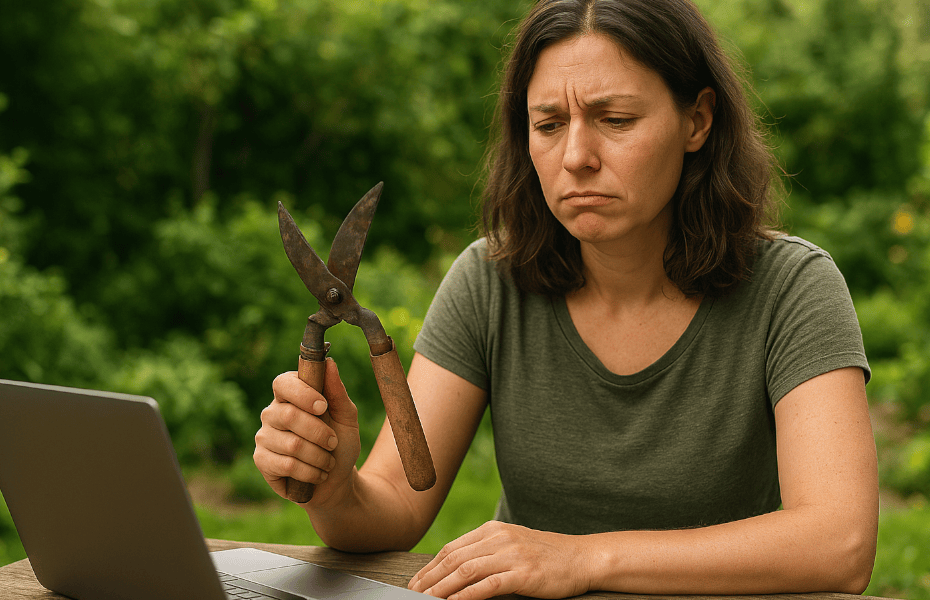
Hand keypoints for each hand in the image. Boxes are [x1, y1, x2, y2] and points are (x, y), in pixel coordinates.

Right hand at [253, 358, 360, 506]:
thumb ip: (337, 391)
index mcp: (290, 395)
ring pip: (292, 444)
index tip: (324, 406)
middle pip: (289, 416)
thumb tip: (329, 363)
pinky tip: (318, 474)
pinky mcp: (261, 460)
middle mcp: (272, 412)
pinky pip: (286, 464)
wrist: (336, 479)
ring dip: (319, 456)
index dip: (303, 394)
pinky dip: (310, 472)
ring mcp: (264, 436)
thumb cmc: (340, 443)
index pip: (283, 383)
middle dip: (319, 432)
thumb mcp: (346, 417)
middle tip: (333, 442)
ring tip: (328, 462)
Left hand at [408, 521, 591, 599]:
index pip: (452, 549)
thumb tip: (455, 569)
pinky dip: (466, 595)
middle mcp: (499, 539)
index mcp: (493, 530)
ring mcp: (512, 555)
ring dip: (441, 588)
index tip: (415, 584)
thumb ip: (486, 552)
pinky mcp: (524, 573)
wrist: (582, 558)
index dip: (429, 567)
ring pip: (466, 571)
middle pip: (454, 559)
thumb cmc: (546, 556)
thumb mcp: (513, 545)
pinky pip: (488, 585)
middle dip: (429, 579)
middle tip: (412, 595)